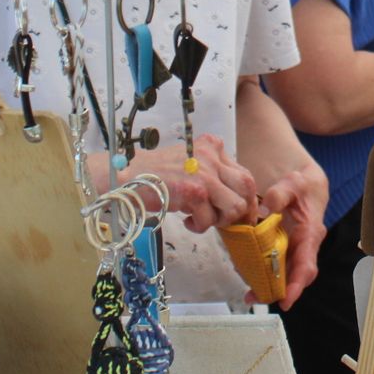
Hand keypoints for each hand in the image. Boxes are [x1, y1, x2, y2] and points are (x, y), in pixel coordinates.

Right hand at [88, 135, 257, 232]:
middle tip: (225, 221)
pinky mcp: (193, 190)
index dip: (247, 198)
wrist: (126, 176)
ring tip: (201, 218)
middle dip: (241, 210)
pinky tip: (186, 219)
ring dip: (219, 220)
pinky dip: (199, 226)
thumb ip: (213, 174)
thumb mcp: (191, 164)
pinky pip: (209, 220)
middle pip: (247, 187)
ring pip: (234, 206)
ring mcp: (203, 172)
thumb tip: (237, 201)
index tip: (242, 214)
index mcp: (213, 146)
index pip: (245, 174)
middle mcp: (212, 156)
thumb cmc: (157, 174)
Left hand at [258, 160, 328, 309]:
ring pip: (283, 274)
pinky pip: (273, 265)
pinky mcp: (282, 249)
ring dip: (267, 286)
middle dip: (277, 291)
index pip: (306, 264)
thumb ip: (279, 194)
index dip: (296, 284)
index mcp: (310, 234)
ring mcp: (293, 250)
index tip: (286, 300)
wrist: (304, 185)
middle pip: (294, 276)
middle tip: (256, 298)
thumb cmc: (301, 185)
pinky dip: (261, 273)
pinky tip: (246, 276)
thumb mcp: (293, 182)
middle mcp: (303, 247)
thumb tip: (263, 210)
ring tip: (249, 296)